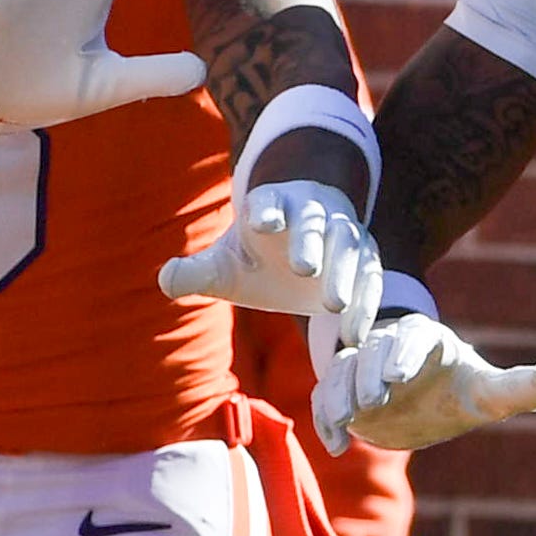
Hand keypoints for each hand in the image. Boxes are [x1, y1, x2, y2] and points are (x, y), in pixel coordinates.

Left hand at [157, 180, 382, 347]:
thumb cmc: (259, 256)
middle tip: (303, 268)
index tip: (262, 222)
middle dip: (309, 241)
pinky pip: (370, 278)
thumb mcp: (226, 264)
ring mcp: (344, 234)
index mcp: (272, 205)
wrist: (305, 253)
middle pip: (314, 221)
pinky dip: (365, 304)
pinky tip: (353, 334)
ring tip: (333, 305)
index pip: (269, 200)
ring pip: (348, 246)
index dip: (266, 208)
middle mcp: (312, 213)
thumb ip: (197, 272)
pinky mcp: (367, 260)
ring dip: (343, 273)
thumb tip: (165, 281)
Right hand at [311, 311, 535, 453]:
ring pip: (342, 370)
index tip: (399, 377)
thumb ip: (517, 387)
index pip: (412, 336)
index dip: (404, 353)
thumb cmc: (460, 394)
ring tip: (347, 421)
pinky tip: (336, 446)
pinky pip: (326, 397)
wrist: (423, 406)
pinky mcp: (341, 388)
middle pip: (372, 349)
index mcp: (425, 338)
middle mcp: (388, 344)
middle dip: (369, 373)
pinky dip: (325, 418)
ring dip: (341, 395)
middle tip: (373, 400)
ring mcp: (360, 365)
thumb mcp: (488, 394)